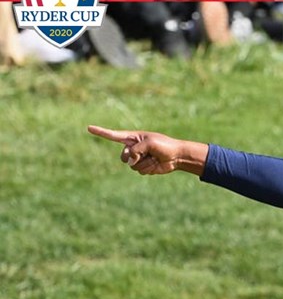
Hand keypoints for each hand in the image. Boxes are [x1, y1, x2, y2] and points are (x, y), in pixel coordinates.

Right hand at [87, 125, 207, 175]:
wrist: (177, 156)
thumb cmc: (165, 145)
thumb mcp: (150, 143)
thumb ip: (137, 150)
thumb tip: (130, 161)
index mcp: (133, 138)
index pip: (114, 135)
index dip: (101, 132)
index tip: (88, 128)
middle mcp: (133, 148)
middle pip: (123, 156)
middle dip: (132, 157)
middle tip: (145, 153)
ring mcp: (138, 158)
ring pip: (131, 166)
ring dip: (144, 163)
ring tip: (154, 157)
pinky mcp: (143, 167)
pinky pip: (139, 171)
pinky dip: (148, 168)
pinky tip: (156, 164)